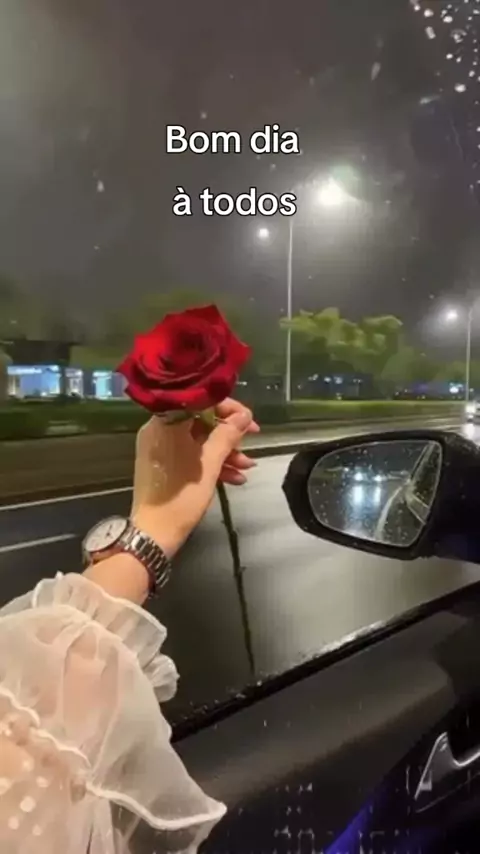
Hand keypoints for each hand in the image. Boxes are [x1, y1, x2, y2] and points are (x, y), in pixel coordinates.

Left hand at [131, 399, 259, 556]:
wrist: (154, 533)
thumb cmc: (182, 496)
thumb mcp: (210, 465)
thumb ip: (227, 436)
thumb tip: (244, 415)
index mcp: (165, 423)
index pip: (200, 401)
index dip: (228, 408)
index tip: (249, 420)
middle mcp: (159, 430)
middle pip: (200, 421)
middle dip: (229, 434)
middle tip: (252, 440)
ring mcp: (160, 448)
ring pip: (198, 440)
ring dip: (224, 451)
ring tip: (248, 466)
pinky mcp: (163, 464)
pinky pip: (190, 454)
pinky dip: (211, 463)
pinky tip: (236, 478)